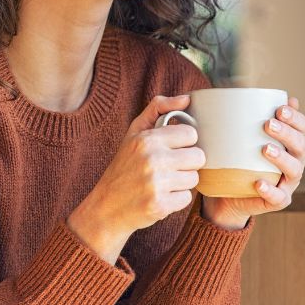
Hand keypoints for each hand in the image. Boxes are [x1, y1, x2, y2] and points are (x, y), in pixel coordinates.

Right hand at [67, 94, 205, 263]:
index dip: (184, 143)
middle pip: (198, 157)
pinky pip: (186, 198)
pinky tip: (160, 196)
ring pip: (194, 178)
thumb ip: (158, 109)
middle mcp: (152, 159)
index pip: (191, 134)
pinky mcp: (160, 205)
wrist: (106, 206)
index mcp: (147, 139)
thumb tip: (187, 98)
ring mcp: (156, 184)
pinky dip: (176, 200)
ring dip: (182, 182)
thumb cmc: (124, 166)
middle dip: (187, 163)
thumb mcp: (134, 133)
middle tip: (170, 167)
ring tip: (163, 182)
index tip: (172, 149)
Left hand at [201, 97, 304, 229]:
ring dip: (282, 158)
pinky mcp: (278, 200)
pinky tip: (259, 183)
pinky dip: (270, 190)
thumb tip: (237, 89)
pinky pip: (278, 197)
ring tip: (265, 149)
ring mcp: (288, 182)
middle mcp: (294, 161)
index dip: (295, 117)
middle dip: (287, 133)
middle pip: (300, 145)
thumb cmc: (236, 159)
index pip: (301, 127)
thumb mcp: (237, 136)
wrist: (227, 194)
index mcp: (289, 143)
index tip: (279, 108)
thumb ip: (242, 117)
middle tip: (268, 124)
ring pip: (294, 170)